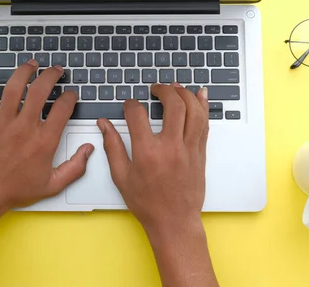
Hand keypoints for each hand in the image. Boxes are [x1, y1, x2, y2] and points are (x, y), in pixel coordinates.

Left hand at [0, 60, 93, 211]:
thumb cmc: (17, 189)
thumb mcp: (53, 184)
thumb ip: (75, 167)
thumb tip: (89, 149)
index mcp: (43, 141)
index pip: (62, 108)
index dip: (70, 96)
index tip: (71, 94)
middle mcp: (24, 127)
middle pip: (41, 90)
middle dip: (51, 75)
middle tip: (56, 70)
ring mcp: (2, 122)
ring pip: (13, 87)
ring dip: (24, 71)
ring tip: (32, 63)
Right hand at [98, 83, 208, 234]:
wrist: (174, 222)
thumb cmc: (147, 203)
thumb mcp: (121, 176)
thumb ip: (112, 146)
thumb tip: (104, 125)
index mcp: (147, 152)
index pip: (138, 115)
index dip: (130, 105)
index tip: (128, 105)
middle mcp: (171, 147)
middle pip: (173, 105)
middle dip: (163, 90)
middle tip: (156, 88)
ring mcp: (189, 149)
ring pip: (193, 111)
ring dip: (185, 94)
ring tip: (175, 87)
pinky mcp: (200, 153)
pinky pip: (205, 124)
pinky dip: (203, 107)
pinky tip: (200, 95)